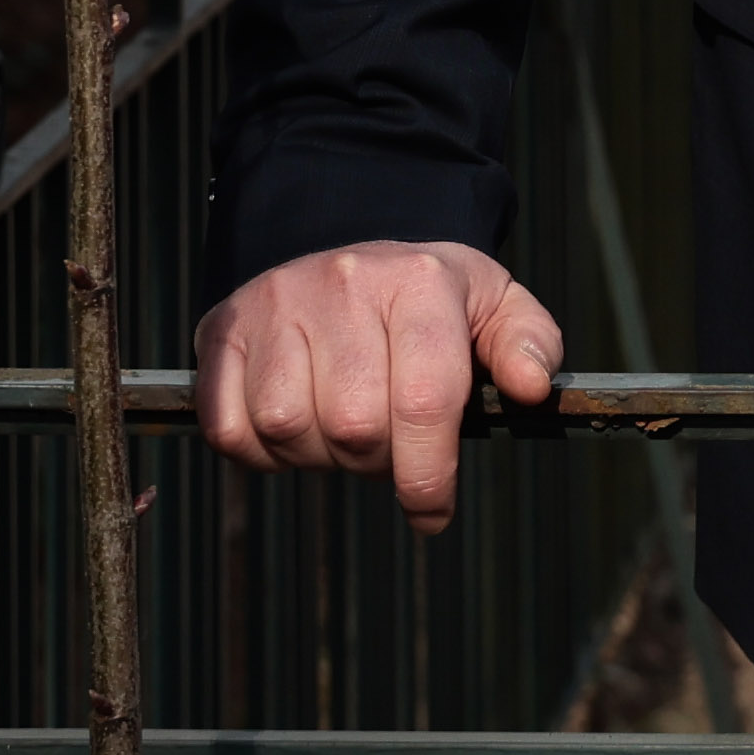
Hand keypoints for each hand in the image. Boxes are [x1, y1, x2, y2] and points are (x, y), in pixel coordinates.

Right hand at [191, 241, 563, 533]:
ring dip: (318, 456)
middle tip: (387, 449)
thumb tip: (530, 388)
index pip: (423, 399)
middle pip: (355, 427)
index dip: (429, 475)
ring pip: (288, 427)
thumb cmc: (427, 297)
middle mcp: (342, 283)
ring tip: (340, 430)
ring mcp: (274, 302)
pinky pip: (230, 426)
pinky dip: (261, 451)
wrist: (342, 242)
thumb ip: (529, 344)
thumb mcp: (493, 304)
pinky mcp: (222, 328)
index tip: (432, 512)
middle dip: (376, 463)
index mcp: (418, 280)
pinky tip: (295, 426)